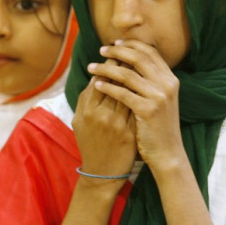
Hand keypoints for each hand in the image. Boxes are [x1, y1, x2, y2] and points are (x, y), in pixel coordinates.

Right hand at [72, 57, 136, 182]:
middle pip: (117, 82)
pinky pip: (138, 107)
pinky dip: (142, 94)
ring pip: (130, 92)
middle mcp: (102, 115)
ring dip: (136, 77)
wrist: (101, 172)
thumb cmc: (88, 143)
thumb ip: (85, 98)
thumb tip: (95, 76)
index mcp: (87, 110)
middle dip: (125, 64)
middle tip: (131, 52)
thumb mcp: (79, 120)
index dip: (110, 63)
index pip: (101, 78)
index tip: (116, 53)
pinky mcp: (131, 132)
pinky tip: (146, 86)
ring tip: (140, 65)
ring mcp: (118, 124)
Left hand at [89, 40, 185, 176]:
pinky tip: (96, 85)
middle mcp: (167, 84)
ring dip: (106, 68)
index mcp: (170, 79)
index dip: (131, 44)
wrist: (167, 153)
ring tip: (91, 67)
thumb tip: (128, 60)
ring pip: (127, 74)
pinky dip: (107, 87)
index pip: (150, 52)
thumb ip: (149, 81)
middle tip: (100, 49)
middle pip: (138, 58)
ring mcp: (159, 96)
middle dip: (117, 51)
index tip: (114, 43)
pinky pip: (122, 93)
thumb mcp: (159, 99)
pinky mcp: (148, 110)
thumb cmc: (157, 126)